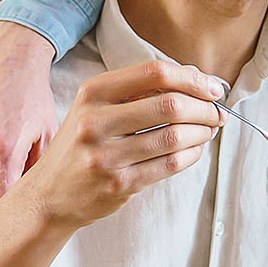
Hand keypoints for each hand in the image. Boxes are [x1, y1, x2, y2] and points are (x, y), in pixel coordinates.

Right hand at [0, 21, 60, 203]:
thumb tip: (38, 194)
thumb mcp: (47, 132)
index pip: (1, 200)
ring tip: (9, 157)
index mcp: (4, 151)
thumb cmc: (32, 95)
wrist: (8, 59)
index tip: (21, 216)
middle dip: (3, 194)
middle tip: (20, 194)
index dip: (11, 211)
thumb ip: (39, 167)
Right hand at [4, 60, 224, 229]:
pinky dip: (191, 155)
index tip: (212, 88)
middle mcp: (96, 122)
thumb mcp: (97, 107)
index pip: (154, 73)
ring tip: (208, 130)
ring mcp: (107, 156)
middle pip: (169, 105)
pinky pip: (169, 165)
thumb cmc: (81, 145)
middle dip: (204, 108)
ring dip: (202, 132)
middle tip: (217, 113)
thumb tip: (195, 76)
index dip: (191, 78)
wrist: (50, 193)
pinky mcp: (119, 185)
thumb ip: (139, 90)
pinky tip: (194, 150)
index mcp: (93, 93)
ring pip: (174, 137)